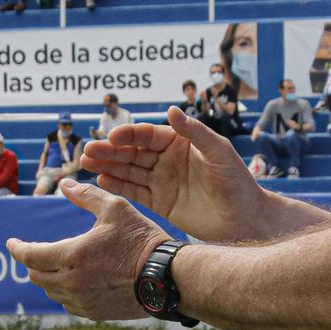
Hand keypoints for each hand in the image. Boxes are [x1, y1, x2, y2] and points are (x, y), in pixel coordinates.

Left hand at [6, 181, 167, 320]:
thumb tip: (64, 183)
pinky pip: (68, 304)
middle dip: (31, 261)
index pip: (29, 255)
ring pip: (51, 291)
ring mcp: (82, 301)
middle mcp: (71, 283)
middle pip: (36, 275)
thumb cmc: (142, 240)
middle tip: (33, 251)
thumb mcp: (115, 208)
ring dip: (47, 277)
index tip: (11, 242)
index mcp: (71, 256)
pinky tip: (73, 282)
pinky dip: (64, 292)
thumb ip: (86, 196)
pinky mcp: (94, 312)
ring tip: (53, 265)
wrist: (166, 277)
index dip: (16, 248)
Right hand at [82, 107, 269, 241]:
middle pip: (133, 152)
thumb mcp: (218, 152)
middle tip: (88, 151)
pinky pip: (134, 191)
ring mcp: (162, 181)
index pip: (148, 135)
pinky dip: (117, 186)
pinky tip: (100, 181)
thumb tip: (171, 109)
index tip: (112, 138)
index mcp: (180, 143)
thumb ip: (194, 132)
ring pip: (129, 170)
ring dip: (107, 166)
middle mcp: (168, 159)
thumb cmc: (237, 182)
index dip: (129, 135)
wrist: (245, 220)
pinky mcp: (160, 202)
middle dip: (110, 151)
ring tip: (85, 163)